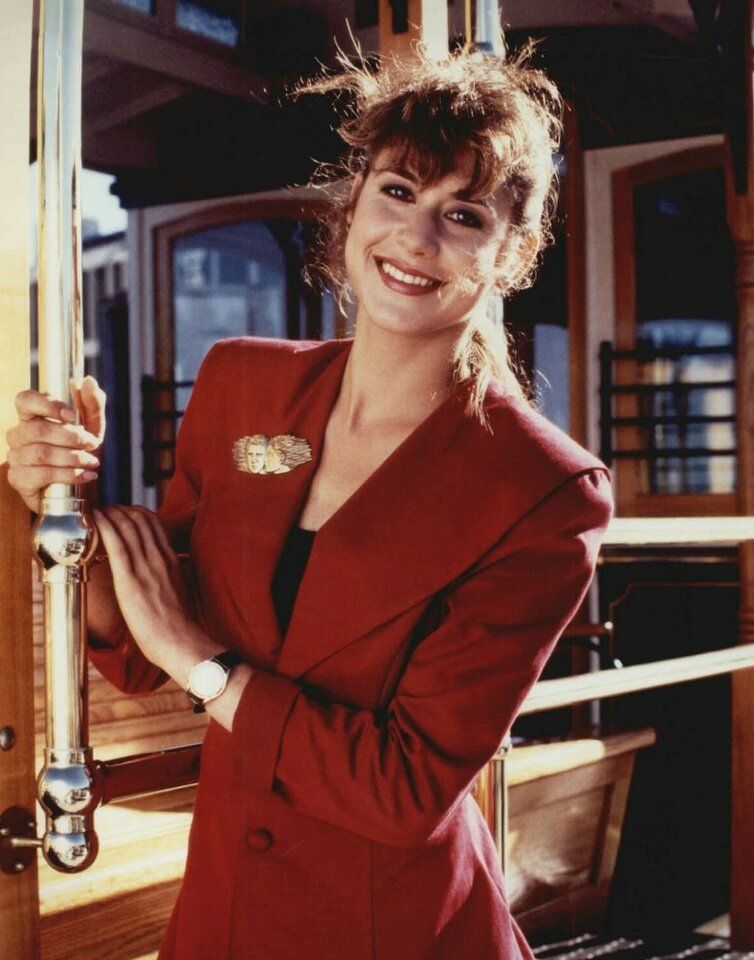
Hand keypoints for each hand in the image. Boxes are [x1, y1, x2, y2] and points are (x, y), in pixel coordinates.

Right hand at [6, 377, 104, 511]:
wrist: (77, 488)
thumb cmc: (79, 451)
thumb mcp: (92, 427)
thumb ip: (92, 404)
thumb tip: (88, 381)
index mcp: (31, 416)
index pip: (25, 400)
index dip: (46, 404)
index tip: (70, 415)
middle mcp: (18, 434)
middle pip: (38, 430)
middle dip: (71, 437)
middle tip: (93, 444)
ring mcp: (15, 457)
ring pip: (41, 453)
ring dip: (73, 457)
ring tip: (92, 462)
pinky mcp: (18, 479)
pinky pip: (41, 475)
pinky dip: (68, 475)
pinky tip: (85, 476)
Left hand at [92, 505, 202, 671]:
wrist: (181, 642)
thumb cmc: (179, 625)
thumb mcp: (180, 590)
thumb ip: (169, 575)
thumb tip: (160, 573)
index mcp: (171, 560)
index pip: (153, 523)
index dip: (134, 512)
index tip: (121, 513)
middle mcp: (160, 558)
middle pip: (139, 519)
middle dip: (119, 509)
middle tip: (104, 512)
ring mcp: (146, 568)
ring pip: (127, 526)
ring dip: (109, 513)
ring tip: (96, 513)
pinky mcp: (130, 581)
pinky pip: (116, 545)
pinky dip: (104, 527)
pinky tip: (95, 520)